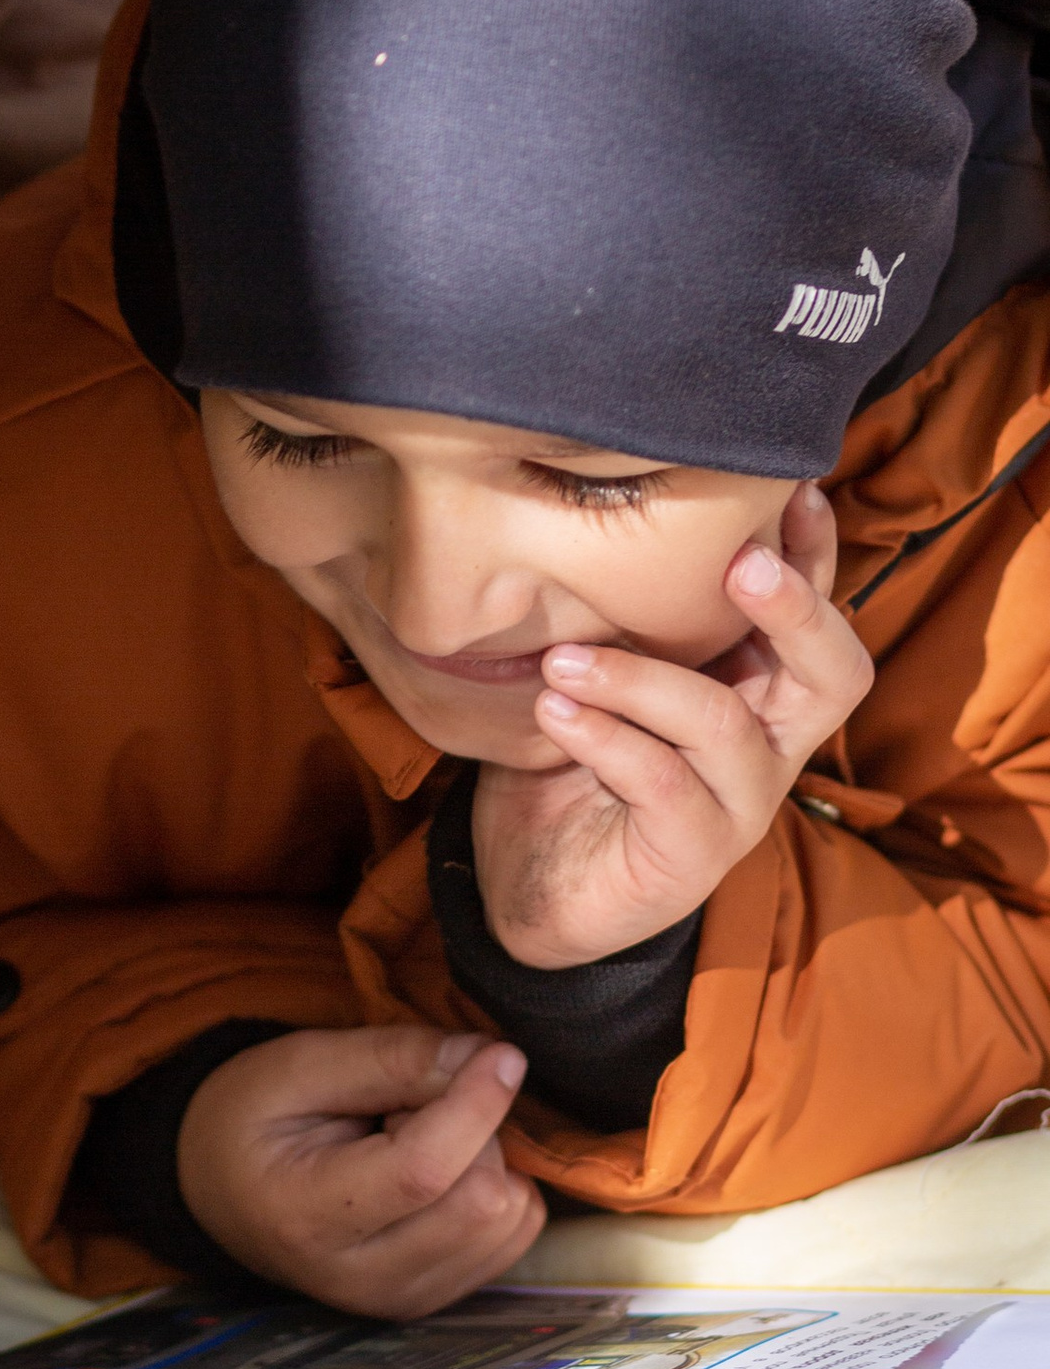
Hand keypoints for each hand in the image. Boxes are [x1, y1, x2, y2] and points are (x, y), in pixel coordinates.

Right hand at [176, 1030, 542, 1317]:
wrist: (220, 1191)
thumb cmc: (252, 1117)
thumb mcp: (299, 1064)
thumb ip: (392, 1057)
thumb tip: (492, 1058)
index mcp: (305, 1216)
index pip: (422, 1171)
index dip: (475, 1106)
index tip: (500, 1053)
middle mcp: (359, 1278)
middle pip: (480, 1200)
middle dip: (471, 1129)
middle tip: (409, 1104)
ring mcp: (400, 1299)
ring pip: (508, 1220)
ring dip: (486, 1159)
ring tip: (416, 1138)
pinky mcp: (433, 1300)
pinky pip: (513, 1237)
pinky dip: (497, 1187)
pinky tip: (441, 1172)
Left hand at [473, 484, 873, 969]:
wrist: (532, 879)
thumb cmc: (574, 755)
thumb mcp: (606, 670)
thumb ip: (630, 613)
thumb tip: (604, 507)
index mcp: (761, 692)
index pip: (817, 620)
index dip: (817, 556)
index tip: (794, 490)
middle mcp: (770, 746)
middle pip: (835, 675)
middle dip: (797, 611)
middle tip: (739, 562)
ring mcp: (738, 806)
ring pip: (723, 725)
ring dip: (639, 680)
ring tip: (561, 661)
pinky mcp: (690, 856)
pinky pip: (663, 785)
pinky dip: (605, 739)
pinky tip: (554, 711)